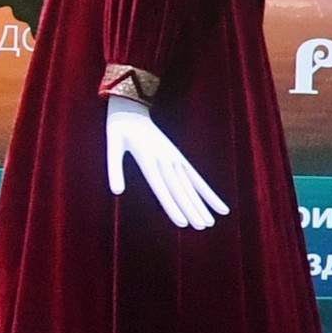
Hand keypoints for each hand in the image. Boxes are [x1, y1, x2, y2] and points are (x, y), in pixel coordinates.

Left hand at [103, 95, 228, 227]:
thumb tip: (116, 192)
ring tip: (211, 222)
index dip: (172, 206)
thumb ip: (114, 169)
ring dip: (202, 204)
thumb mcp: (111, 145)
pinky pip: (196, 177)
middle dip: (192, 209)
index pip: (162, 188)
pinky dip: (207, 191)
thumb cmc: (118, 128)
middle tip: (202, 227)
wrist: (132, 106)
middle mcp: (165, 160)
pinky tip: (220, 205)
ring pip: (191, 185)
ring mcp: (175, 158)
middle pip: (180, 189)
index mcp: (147, 159)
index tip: (183, 223)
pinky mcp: (179, 157)